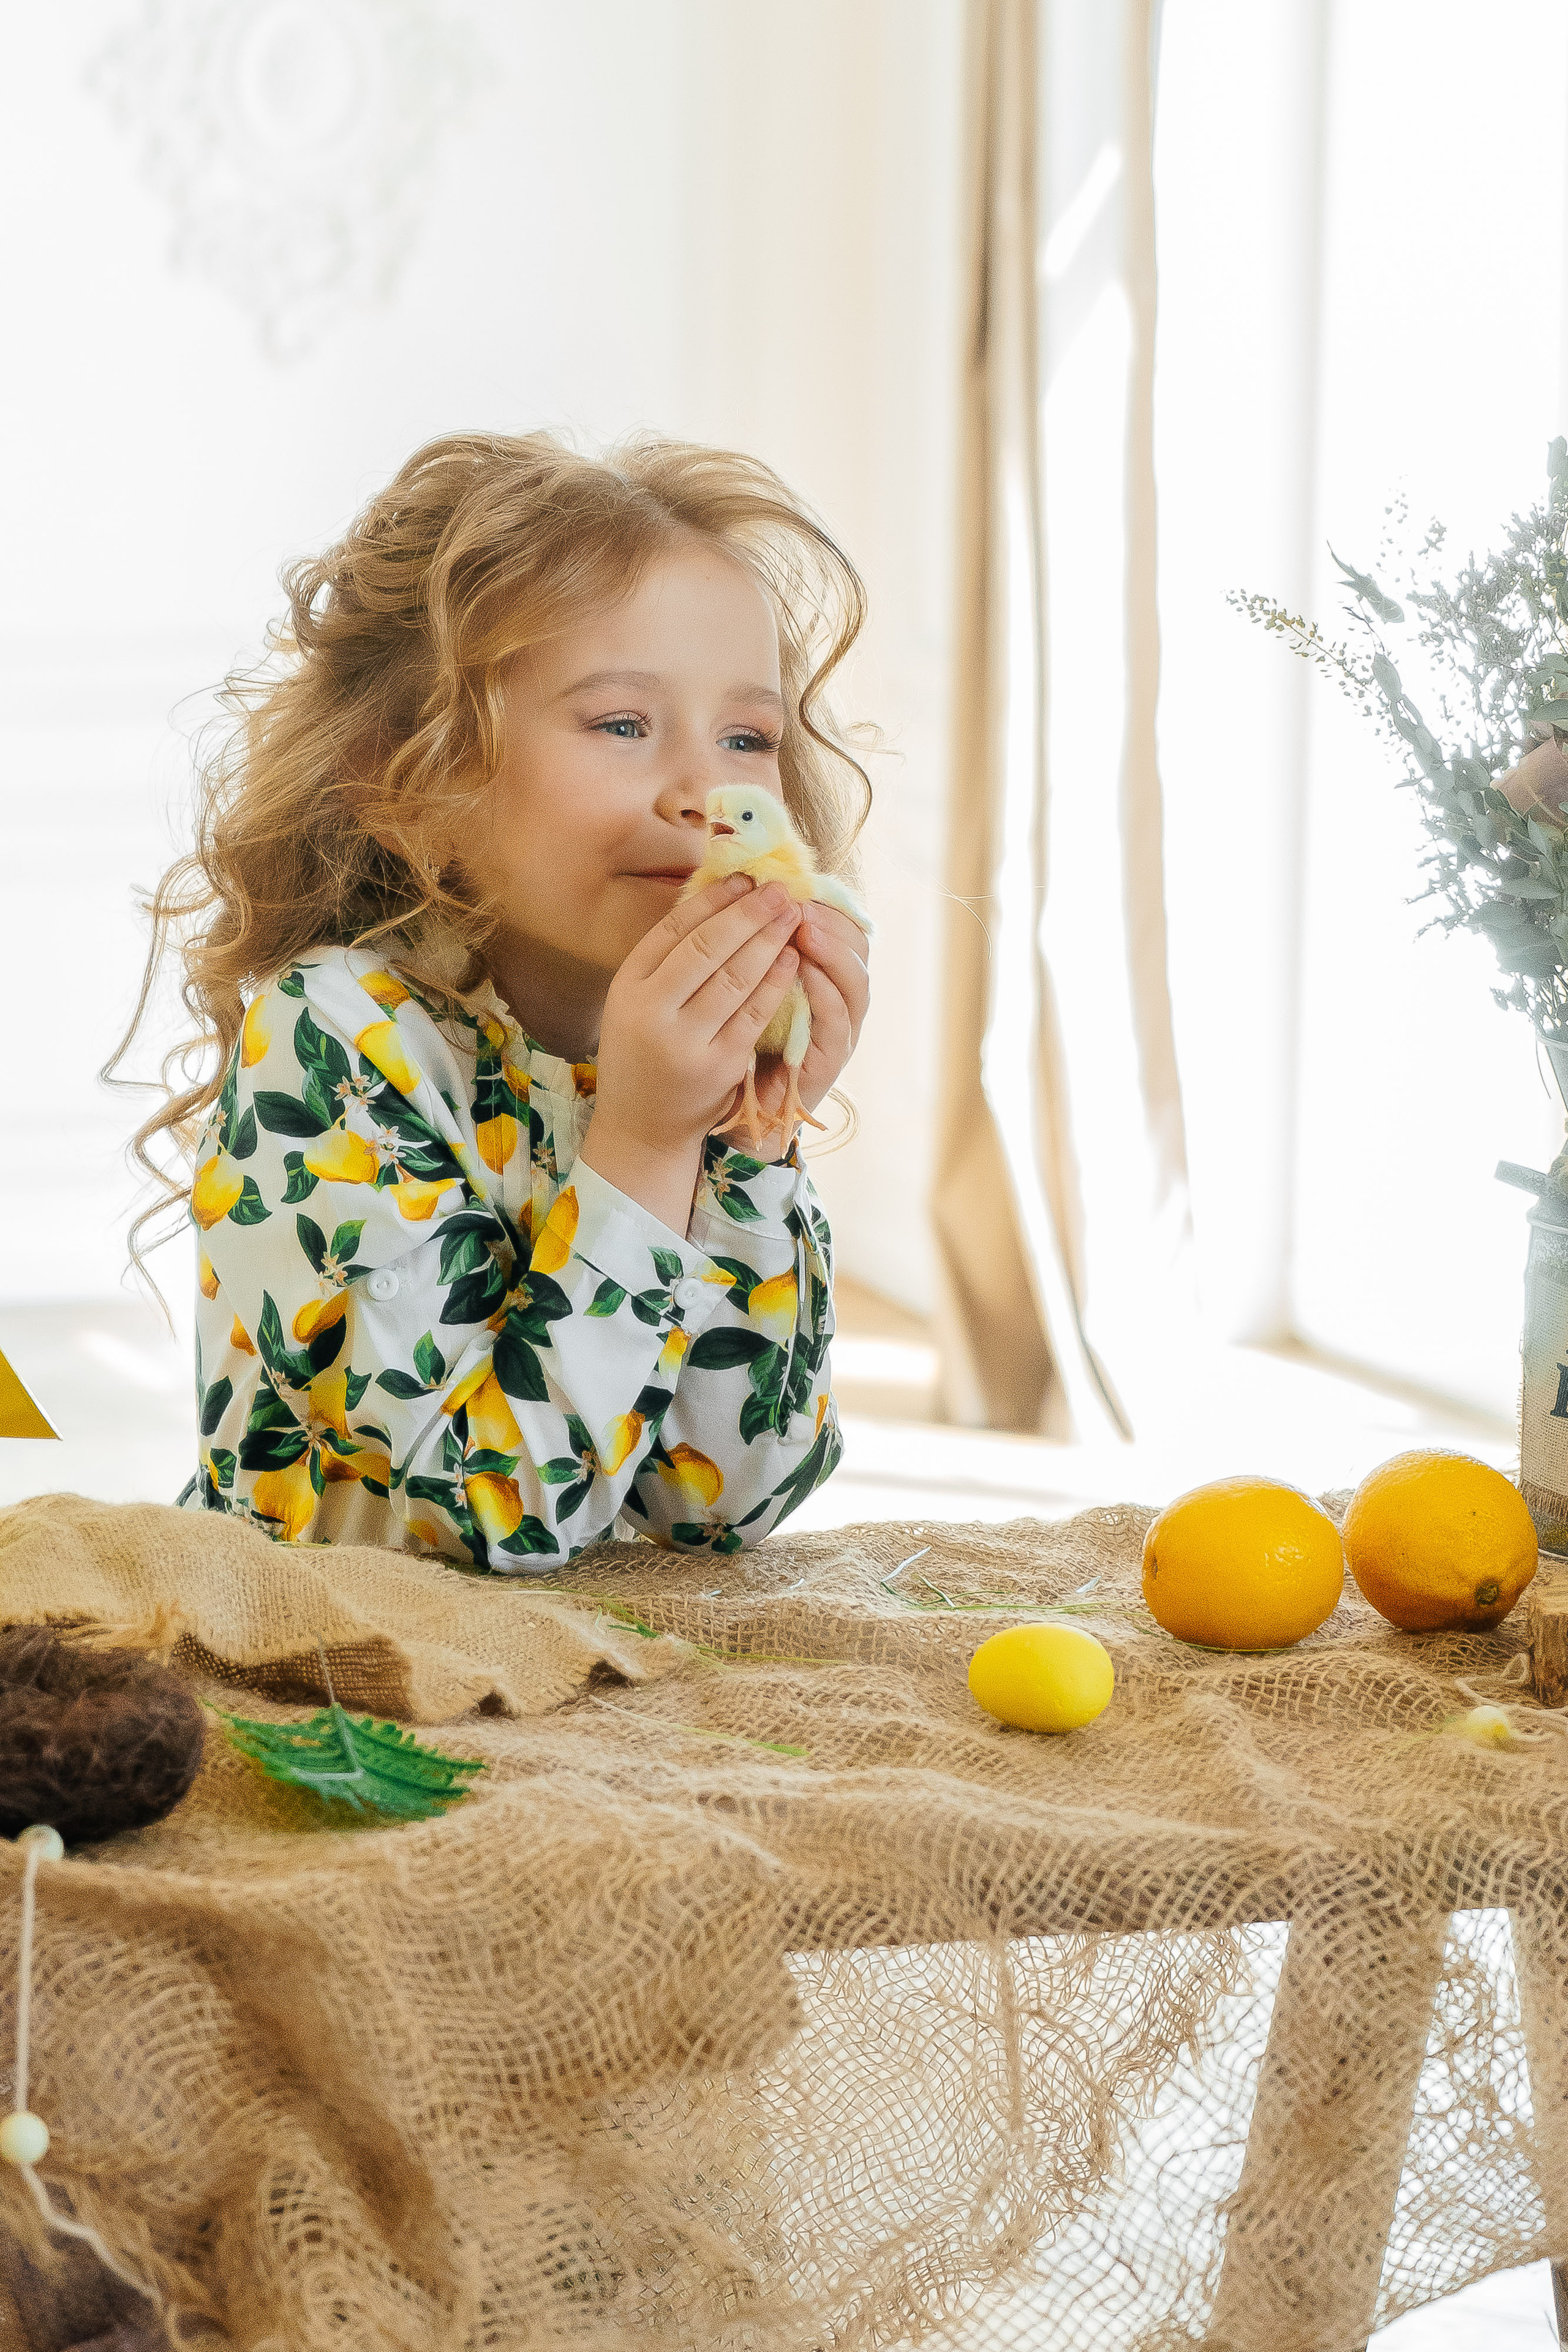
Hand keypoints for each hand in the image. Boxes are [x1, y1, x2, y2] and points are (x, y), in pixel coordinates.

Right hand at [579, 876, 802, 1228]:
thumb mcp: (634, 1003)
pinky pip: (754, 1014)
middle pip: (706, 948)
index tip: (744, 878)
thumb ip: (665, 961)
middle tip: (779, 889)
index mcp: (627, 988)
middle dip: (748, 913)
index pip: (673, 930)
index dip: (712, 899)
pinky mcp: (719, 1065)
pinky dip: (774, 983)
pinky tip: (790, 959)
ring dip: (768, 940)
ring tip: (791, 915)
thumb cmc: (642, 1053)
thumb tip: (716, 900)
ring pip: (734, 977)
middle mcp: (651, 1012)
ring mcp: (686, 1042)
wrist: (642, 1127)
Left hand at [743, 901, 871, 1156]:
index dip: (822, 902)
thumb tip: (737, 888)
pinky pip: (836, 1024)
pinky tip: (804, 970)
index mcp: (820, 978)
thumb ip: (749, 949)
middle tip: (797, 900)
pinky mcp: (828, 1064)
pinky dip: (824, 993)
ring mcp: (837, 1034)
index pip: (840, 929)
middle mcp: (837, 1003)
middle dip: (828, 920)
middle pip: (856, 950)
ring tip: (804, 926)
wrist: (732, 1118)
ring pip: (855, 983)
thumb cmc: (734, 1046)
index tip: (790, 881)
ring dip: (830, 951)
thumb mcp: (740, 989)